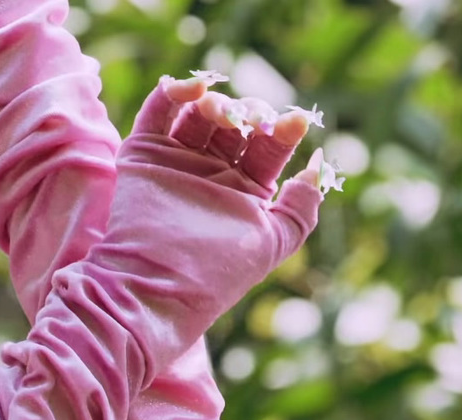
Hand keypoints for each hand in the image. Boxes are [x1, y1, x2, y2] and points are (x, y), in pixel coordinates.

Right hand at [71, 74, 328, 369]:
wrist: (156, 288)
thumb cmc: (217, 272)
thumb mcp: (273, 242)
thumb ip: (301, 207)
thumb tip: (318, 168)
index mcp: (245, 192)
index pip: (269, 147)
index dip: (284, 129)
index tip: (296, 121)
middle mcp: (212, 174)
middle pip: (235, 124)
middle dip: (248, 114)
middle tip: (251, 120)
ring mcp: (177, 162)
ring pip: (199, 113)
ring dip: (216, 103)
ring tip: (223, 112)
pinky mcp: (144, 155)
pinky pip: (158, 111)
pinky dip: (174, 91)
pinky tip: (195, 90)